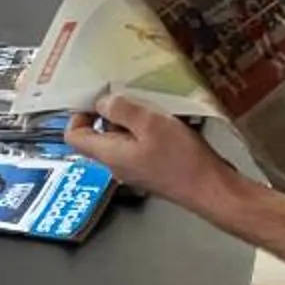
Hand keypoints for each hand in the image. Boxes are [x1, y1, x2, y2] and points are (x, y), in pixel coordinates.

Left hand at [66, 94, 245, 217]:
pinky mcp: (151, 169)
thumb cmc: (180, 158)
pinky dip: (145, 130)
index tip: (94, 98)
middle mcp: (116, 164)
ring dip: (131, 120)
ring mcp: (134, 169)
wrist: (210, 189)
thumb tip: (102, 103)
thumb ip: (121, 110)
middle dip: (109, 113)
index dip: (77, 114)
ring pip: (120, 138)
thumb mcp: (149, 123)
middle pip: (97, 135)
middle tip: (129, 96)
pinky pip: (138, 145)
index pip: (73, 137)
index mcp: (109, 154)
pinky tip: (165, 122)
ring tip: (151, 107)